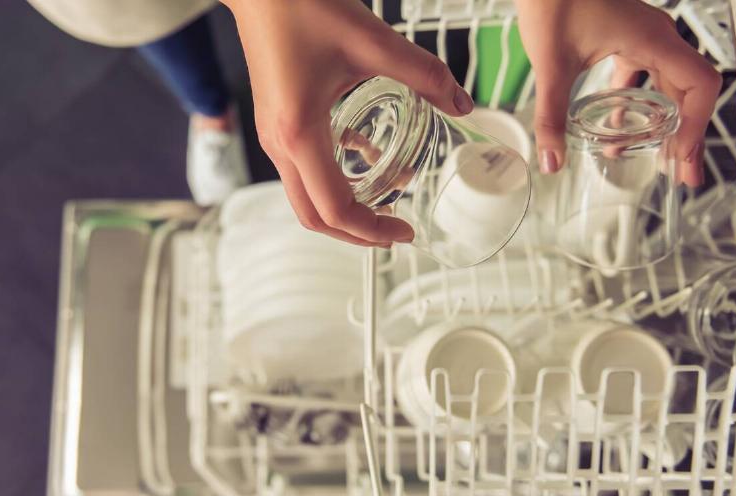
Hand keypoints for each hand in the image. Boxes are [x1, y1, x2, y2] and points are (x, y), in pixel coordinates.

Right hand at [223, 0, 474, 246]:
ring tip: (388, 202)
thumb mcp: (373, 41)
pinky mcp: (276, 124)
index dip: (373, 230)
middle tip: (396, 230)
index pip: (336, 209)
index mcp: (300, 133)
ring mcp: (274, 137)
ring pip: (307, 198)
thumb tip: (461, 104)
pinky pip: (305, 168)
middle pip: (315, 217)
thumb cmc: (301, 5)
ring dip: (346, 208)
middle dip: (357, 233)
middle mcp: (280, 144)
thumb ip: (424, 74)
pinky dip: (336, 176)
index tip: (405, 230)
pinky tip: (370, 157)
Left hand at [515, 0, 721, 185]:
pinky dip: (639, 104)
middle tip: (681, 175)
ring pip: (669, 85)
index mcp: (652, 40)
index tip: (682, 158)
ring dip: (666, 122)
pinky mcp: (627, 39)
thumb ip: (551, 116)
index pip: (699, 86)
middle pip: (689, 92)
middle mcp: (657, 38)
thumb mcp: (551, 65)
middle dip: (686, 136)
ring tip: (659, 158)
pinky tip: (619, 129)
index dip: (697, 125)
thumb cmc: (553, 1)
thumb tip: (551, 161)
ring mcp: (644, 38)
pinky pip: (646, 75)